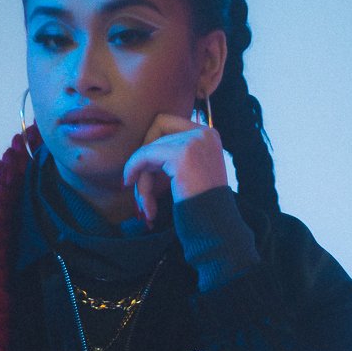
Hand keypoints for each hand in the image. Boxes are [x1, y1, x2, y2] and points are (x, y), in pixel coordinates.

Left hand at [123, 113, 227, 227]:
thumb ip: (172, 156)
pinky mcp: (183, 155)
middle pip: (156, 132)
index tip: (142, 171)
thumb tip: (140, 152)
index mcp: (209, 135)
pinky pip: (145, 155)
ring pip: (150, 148)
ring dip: (143, 180)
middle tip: (140, 191)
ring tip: (146, 206)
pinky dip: (135, 170)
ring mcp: (195, 141)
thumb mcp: (190, 173)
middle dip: (144, 161)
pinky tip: (139, 196)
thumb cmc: (201, 207)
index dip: (150, 145)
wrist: (215, 227)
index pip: (165, 123)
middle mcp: (205, 133)